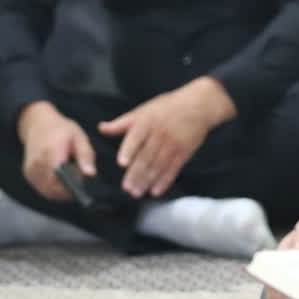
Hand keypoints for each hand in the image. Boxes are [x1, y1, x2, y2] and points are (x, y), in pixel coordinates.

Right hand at [18, 101, 96, 200]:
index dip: (74, 187)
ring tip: (69, 179)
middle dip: (68, 191)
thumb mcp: (79, 137)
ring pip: (48, 192)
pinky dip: (52, 188)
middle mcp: (38, 163)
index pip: (62, 180)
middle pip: (55, 190)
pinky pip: (42, 189)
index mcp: (52, 152)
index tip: (82, 185)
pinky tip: (60, 179)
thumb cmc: (61, 129)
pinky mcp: (28, 174)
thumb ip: (86, 156)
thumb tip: (90, 174)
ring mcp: (31, 170)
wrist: (37, 123)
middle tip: (78, 181)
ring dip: (60, 191)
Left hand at [97, 77, 234, 197]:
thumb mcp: (143, 110)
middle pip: (147, 156)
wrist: (197, 106)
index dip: (129, 150)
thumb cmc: (166, 107)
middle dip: (136, 174)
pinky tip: (156, 191)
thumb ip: (122, 123)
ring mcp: (173, 144)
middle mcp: (160, 134)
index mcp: (147, 122)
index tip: (122, 163)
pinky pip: (173, 169)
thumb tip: (101, 128)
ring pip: (158, 165)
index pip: (136, 137)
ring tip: (136, 193)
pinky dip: (164, 181)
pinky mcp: (184, 153)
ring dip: (147, 181)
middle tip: (126, 188)